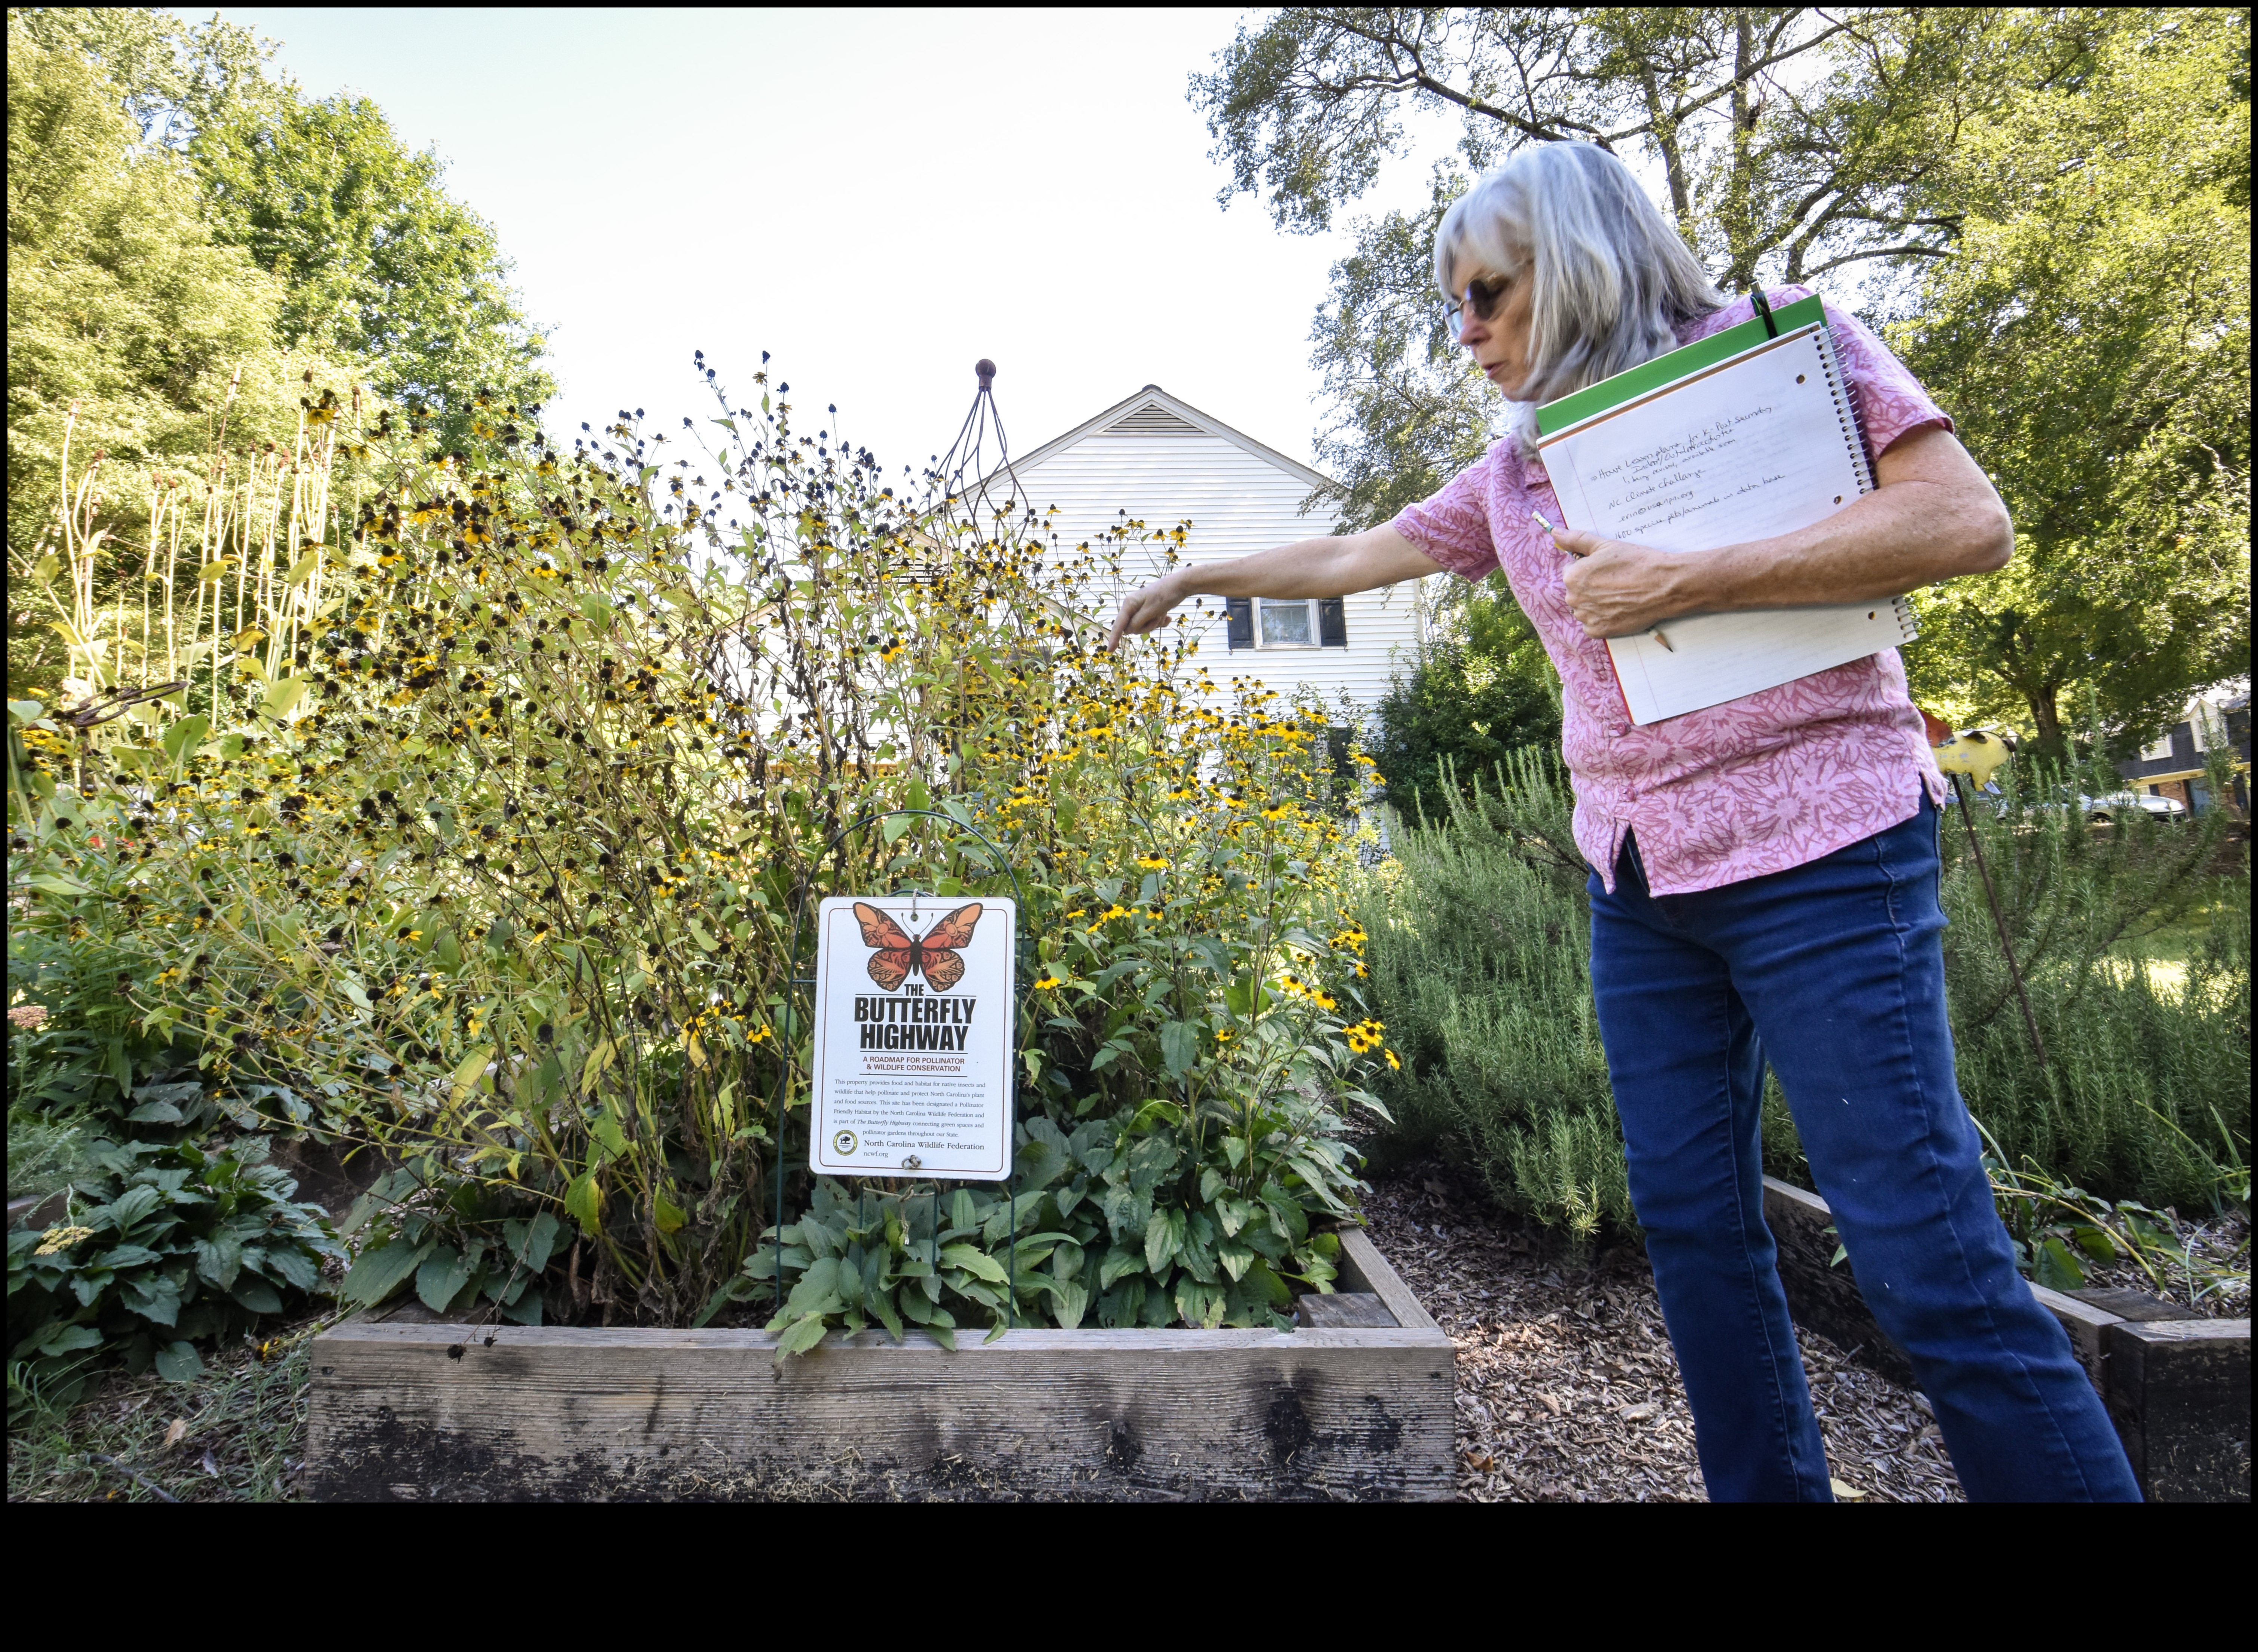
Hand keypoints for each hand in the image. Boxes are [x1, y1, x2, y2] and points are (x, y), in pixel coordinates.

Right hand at [1108, 570, 1186, 648]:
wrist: (1181, 585)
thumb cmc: (1165, 596)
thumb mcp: (1150, 611)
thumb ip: (1137, 623)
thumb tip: (1127, 631)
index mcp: (1129, 603)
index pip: (1118, 624)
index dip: (1114, 638)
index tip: (1109, 651)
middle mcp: (1132, 606)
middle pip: (1133, 627)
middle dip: (1146, 627)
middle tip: (1157, 616)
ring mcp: (1141, 608)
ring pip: (1143, 626)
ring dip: (1155, 624)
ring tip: (1163, 613)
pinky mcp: (1150, 610)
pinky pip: (1151, 623)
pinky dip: (1159, 622)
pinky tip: (1167, 617)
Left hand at [1554, 527, 1697, 637]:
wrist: (1663, 585)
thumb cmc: (1635, 562)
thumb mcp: (1604, 545)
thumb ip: (1576, 539)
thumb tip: (1555, 533)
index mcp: (1572, 577)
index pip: (1571, 574)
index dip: (1588, 571)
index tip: (1606, 570)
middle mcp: (1574, 599)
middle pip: (1576, 593)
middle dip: (1590, 588)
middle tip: (1615, 583)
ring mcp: (1586, 617)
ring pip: (1584, 609)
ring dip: (1596, 604)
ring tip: (1619, 595)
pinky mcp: (1599, 631)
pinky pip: (1593, 625)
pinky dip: (1603, 619)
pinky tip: (1619, 609)